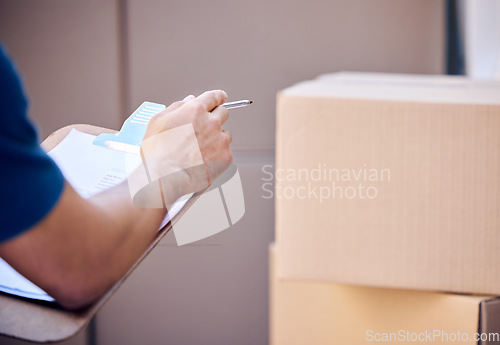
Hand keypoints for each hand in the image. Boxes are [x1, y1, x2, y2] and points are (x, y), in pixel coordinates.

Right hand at [133, 90, 232, 206]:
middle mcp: (211, 123)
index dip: (218, 97)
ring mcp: (220, 140)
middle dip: (216, 117)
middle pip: (223, 113)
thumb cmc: (157, 152)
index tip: (221, 98)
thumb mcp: (158, 121)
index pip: (214, 97)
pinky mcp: (225, 157)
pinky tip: (204, 160)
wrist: (164, 177)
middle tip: (206, 128)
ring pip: (225, 134)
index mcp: (195, 110)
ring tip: (200, 150)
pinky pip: (226, 152)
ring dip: (217, 138)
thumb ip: (177, 107)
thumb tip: (189, 101)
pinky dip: (218, 155)